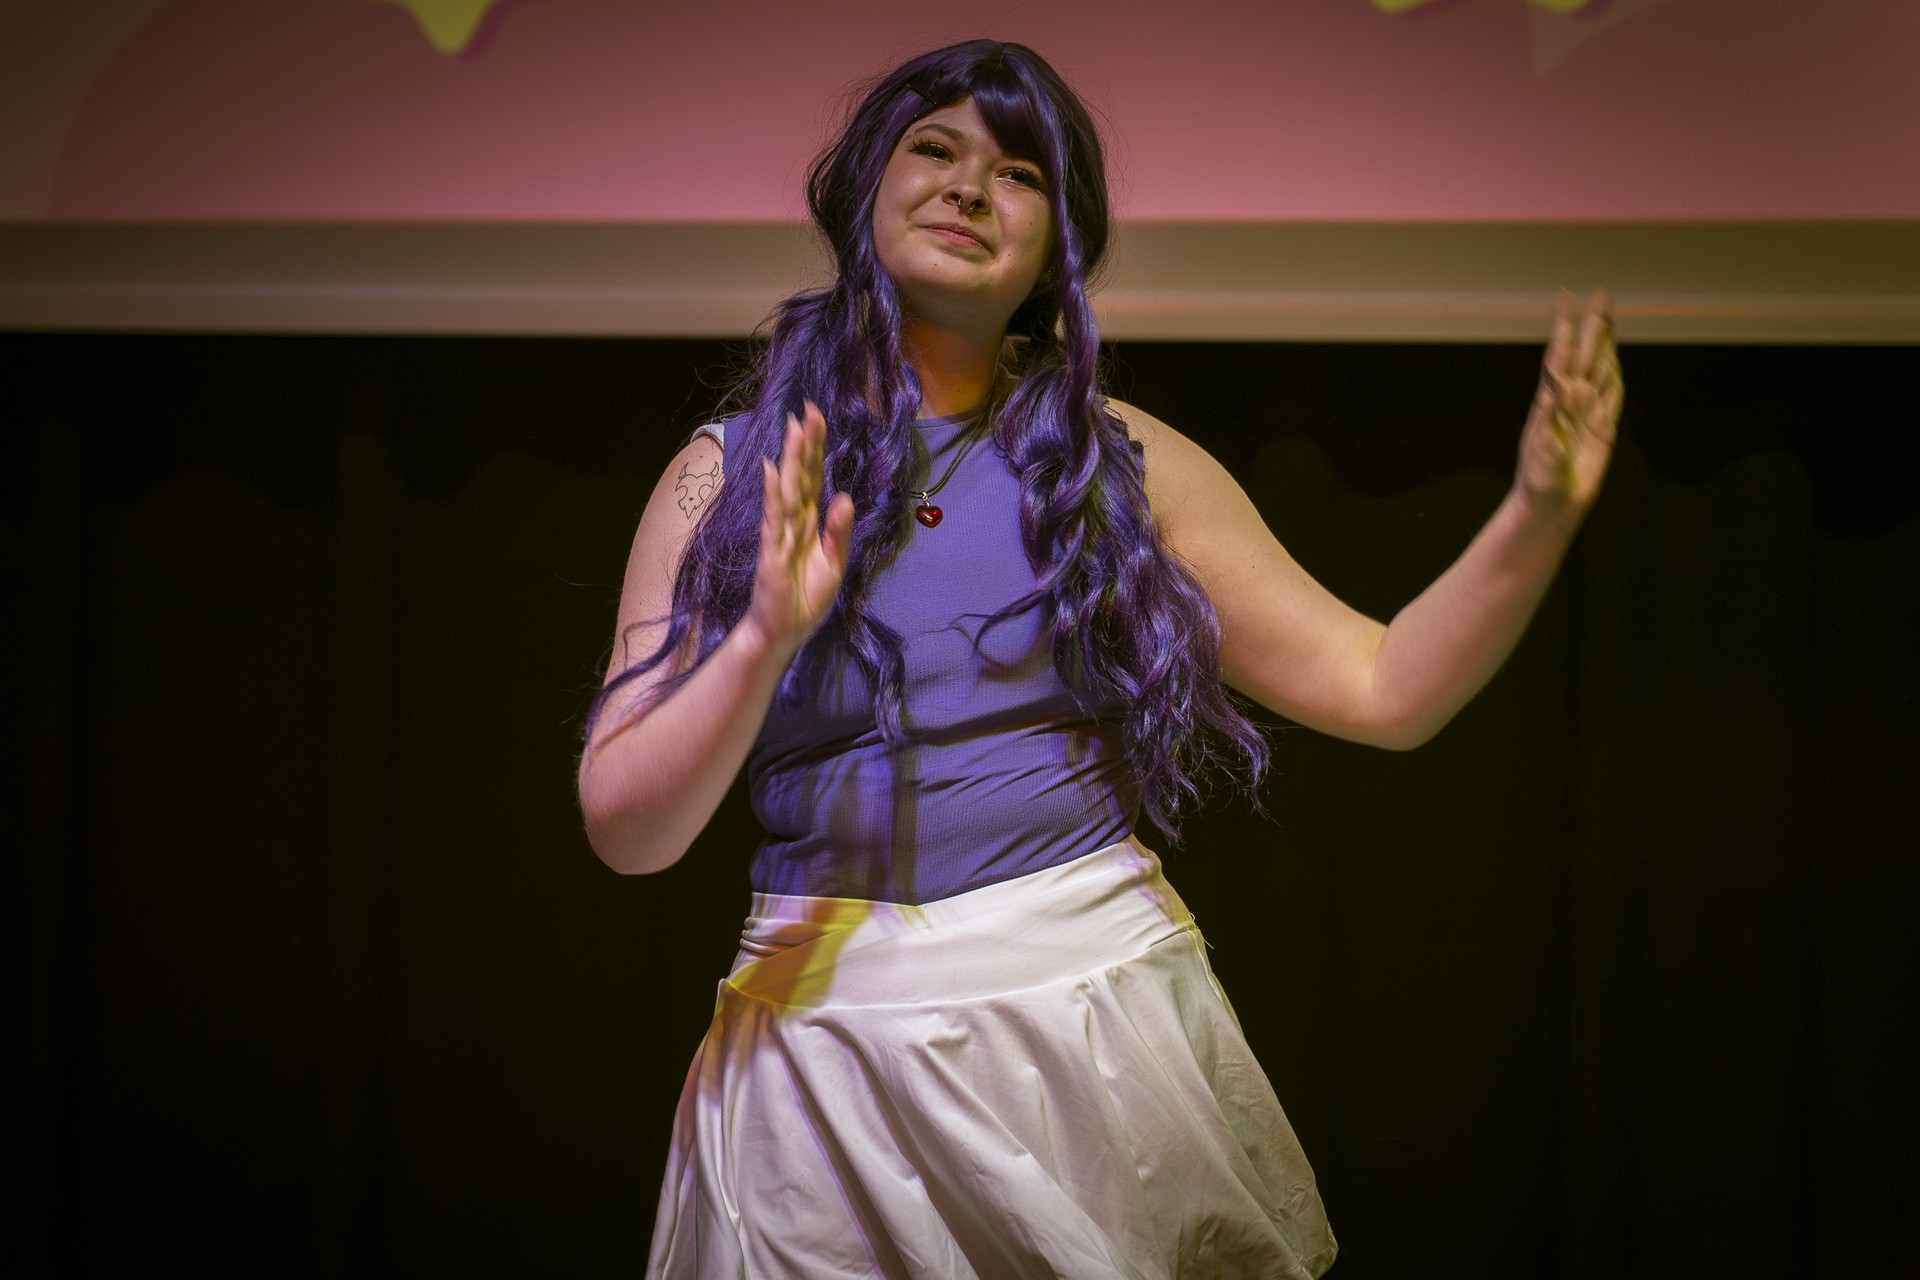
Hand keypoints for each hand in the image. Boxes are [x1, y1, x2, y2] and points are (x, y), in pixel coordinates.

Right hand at [742, 402, 854, 656]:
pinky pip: (774, 519)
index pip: (814, 478)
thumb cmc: (806, 597)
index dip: (816, 448)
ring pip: (788, 490)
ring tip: (793, 429)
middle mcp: (794, 521)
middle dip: (805, 443)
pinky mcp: (771, 552)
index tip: (817, 416)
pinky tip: (773, 471)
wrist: (784, 631)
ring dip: (791, 459)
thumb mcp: (835, 563)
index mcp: (810, 522)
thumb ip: (838, 531)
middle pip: (801, 476)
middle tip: (807, 409)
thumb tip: (845, 497)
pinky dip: (774, 495)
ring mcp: (780, 534)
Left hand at [1516, 287, 1623, 514]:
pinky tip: (1616, 357)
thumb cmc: (1540, 481)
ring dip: (1606, 341)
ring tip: (1609, 316)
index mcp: (1551, 400)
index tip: (1564, 298)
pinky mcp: (1603, 427)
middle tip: (1602, 292)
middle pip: (1586, 353)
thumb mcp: (1542, 450)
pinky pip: (1613, 393)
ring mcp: (1588, 411)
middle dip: (1594, 323)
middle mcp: (1570, 400)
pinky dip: (1616, 372)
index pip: (1560, 355)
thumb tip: (1552, 388)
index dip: (1564, 327)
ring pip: (1601, 367)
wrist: (1551, 505)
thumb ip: (1547, 420)